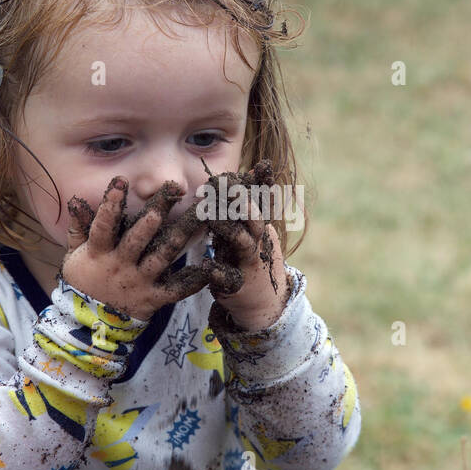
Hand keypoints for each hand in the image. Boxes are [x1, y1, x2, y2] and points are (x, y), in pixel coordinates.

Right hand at [61, 177, 242, 320]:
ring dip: (181, 235)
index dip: (110, 204)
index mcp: (100, 253)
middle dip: (155, 213)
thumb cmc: (84, 281)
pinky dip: (194, 280)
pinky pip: (177, 289)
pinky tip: (210, 266)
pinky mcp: (154, 298)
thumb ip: (78, 228)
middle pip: (139, 237)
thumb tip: (76, 201)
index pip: (103, 226)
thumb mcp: (74, 255)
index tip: (121, 181)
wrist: (91, 324)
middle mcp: (121, 266)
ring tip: (198, 216)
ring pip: (162, 256)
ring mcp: (139, 282)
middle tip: (171, 192)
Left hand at [204, 164, 290, 330]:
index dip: (263, 184)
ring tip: (211, 215)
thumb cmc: (251, 260)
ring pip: (243, 243)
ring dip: (228, 228)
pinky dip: (217, 271)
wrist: (264, 304)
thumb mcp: (252, 232)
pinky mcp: (236, 285)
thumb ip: (250, 205)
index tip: (262, 165)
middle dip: (243, 201)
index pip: (264, 202)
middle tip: (228, 183)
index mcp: (260, 228)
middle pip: (254, 219)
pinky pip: (227, 277)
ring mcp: (249, 264)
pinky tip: (206, 265)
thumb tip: (252, 170)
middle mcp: (258, 243)